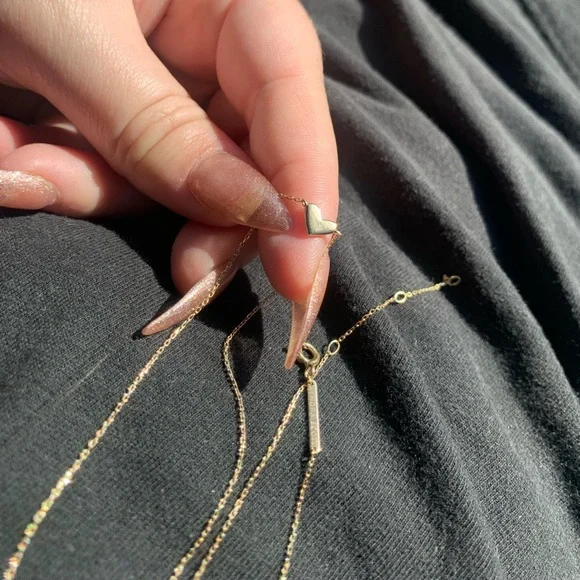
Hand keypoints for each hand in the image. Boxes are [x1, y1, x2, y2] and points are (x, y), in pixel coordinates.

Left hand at [0, 0, 337, 366]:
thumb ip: (160, 128)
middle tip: (185, 285)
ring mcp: (162, 93)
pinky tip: (8, 157)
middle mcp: (206, 50)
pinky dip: (61, 181)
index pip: (290, 95)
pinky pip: (116, 177)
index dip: (305, 188)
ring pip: (173, 183)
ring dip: (96, 193)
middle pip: (246, 158)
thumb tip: (256, 216)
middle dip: (207, 224)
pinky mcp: (117, 124)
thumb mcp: (64, 28)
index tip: (300, 280)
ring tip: (15, 168)